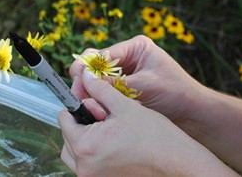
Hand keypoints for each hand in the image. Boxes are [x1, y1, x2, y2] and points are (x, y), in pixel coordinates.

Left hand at [59, 74, 235, 175]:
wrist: (177, 162)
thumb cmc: (155, 135)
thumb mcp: (125, 106)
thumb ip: (100, 89)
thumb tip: (85, 75)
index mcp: (85, 145)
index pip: (65, 119)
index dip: (80, 106)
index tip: (97, 104)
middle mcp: (84, 167)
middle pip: (68, 138)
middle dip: (82, 124)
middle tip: (106, 118)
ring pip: (75, 155)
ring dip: (86, 141)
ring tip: (110, 132)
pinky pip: (89, 166)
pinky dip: (95, 155)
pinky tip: (116, 145)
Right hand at [69, 35, 209, 126]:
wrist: (192, 113)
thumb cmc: (176, 94)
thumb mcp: (145, 86)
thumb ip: (116, 83)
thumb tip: (85, 80)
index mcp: (136, 47)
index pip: (104, 54)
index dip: (88, 67)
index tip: (78, 80)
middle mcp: (128, 58)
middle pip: (95, 65)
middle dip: (85, 80)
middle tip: (78, 96)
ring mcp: (124, 75)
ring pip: (96, 81)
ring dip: (89, 93)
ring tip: (88, 107)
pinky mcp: (123, 91)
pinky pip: (103, 94)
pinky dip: (98, 101)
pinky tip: (96, 111)